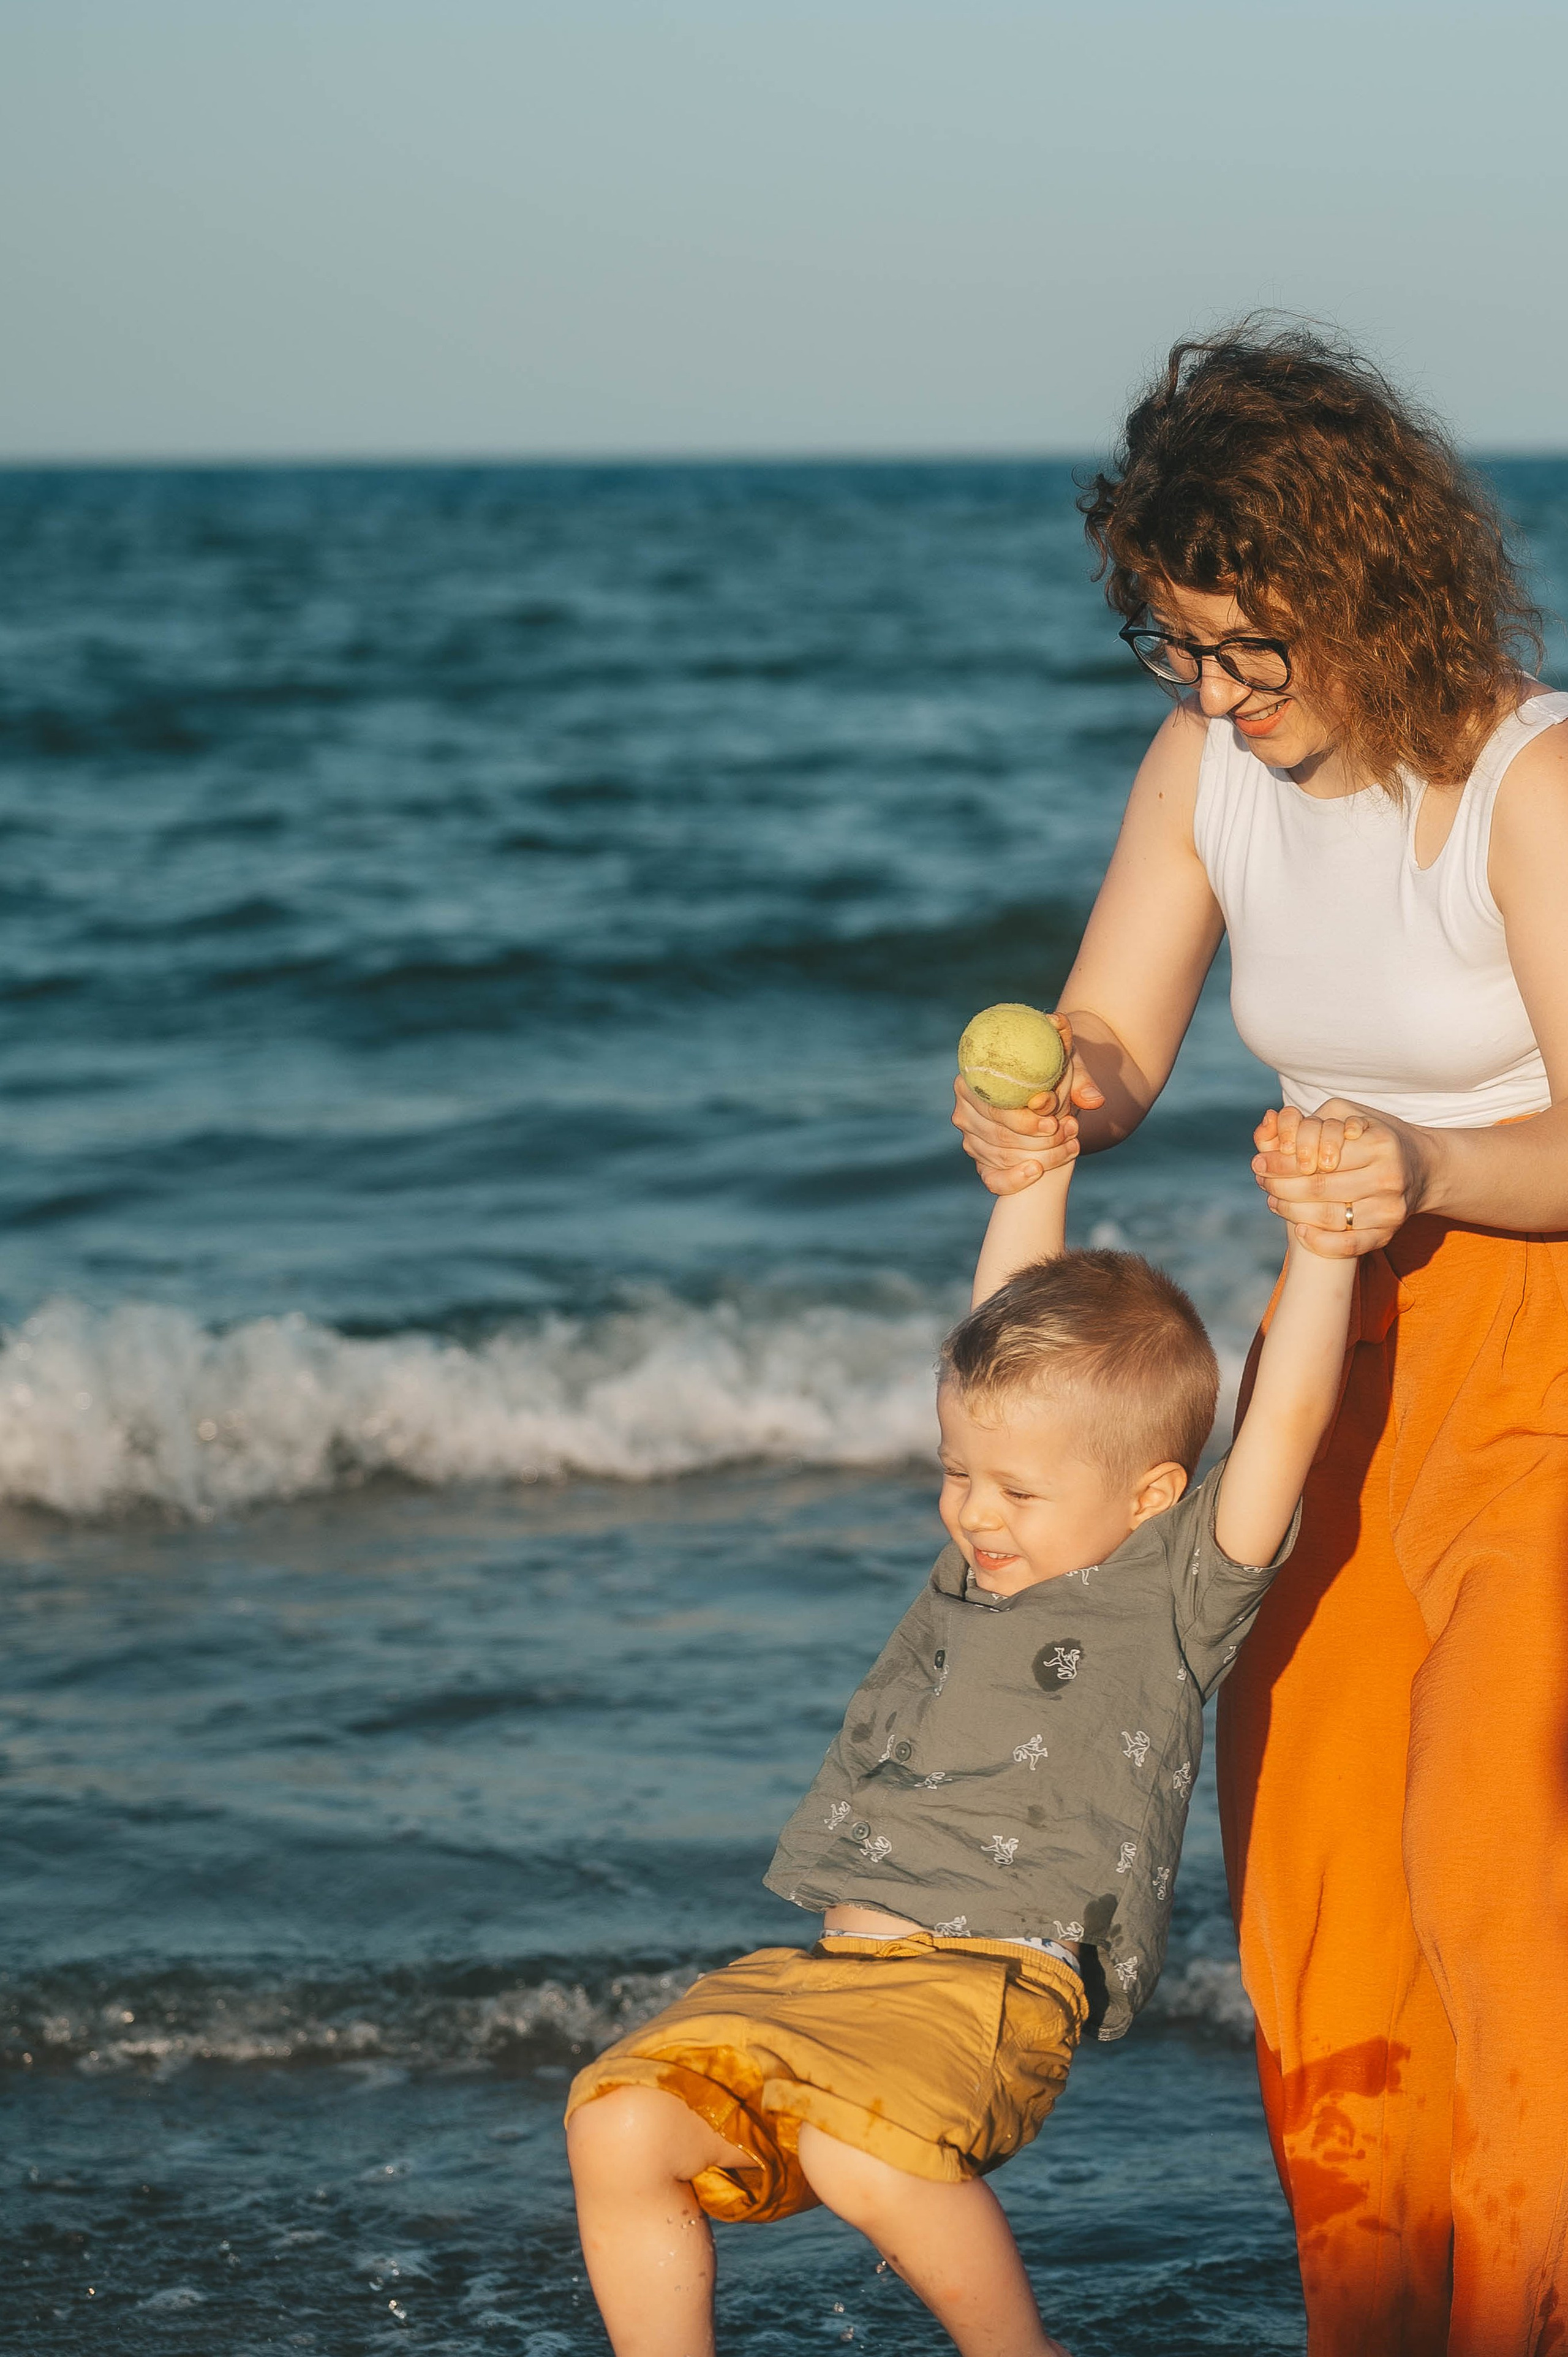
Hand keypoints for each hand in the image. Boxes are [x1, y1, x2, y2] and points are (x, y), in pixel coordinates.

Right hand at [952, 1016, 1105, 1196]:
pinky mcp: (980, 1161)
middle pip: (998, 1135)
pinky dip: (1015, 1180)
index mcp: (973, 1080)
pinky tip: (1037, 1172)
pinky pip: (993, 1180)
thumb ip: (1079, 1081)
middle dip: (1038, 1141)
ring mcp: (970, 1138)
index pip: (994, 1108)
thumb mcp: (1065, 1067)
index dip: (1025, 1120)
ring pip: (1001, 1157)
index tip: (1054, 1123)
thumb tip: (1093, 1101)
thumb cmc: (1050, 1071)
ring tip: (1071, 1145)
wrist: (1045, 1090)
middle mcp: (965, 1110)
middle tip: (1069, 1134)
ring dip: (1041, 1156)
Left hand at [1252, 1099, 1425, 1256]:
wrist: (1423, 1168)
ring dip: (1292, 1212)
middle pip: (1319, 1188)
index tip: (1260, 1161)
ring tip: (1272, 1200)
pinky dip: (1320, 1242)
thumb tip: (1270, 1120)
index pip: (1319, 1156)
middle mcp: (1388, 1177)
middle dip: (1281, 1186)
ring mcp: (1390, 1209)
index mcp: (1379, 1144)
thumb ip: (1314, 1119)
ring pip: (1329, 1217)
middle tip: (1260, 1180)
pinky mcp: (1389, 1234)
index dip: (1283, 1161)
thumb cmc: (1376, 1137)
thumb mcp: (1351, 1114)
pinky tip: (1300, 1231)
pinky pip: (1349, 1245)